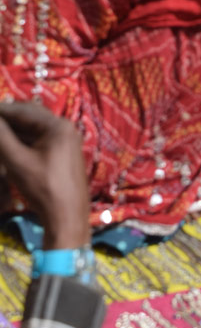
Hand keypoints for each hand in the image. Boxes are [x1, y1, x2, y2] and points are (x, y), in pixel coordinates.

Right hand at [0, 101, 89, 248]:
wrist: (67, 216)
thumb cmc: (44, 188)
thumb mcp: (18, 162)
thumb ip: (2, 138)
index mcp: (58, 125)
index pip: (23, 110)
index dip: (2, 111)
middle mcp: (65, 128)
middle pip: (30, 117)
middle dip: (8, 119)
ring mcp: (66, 140)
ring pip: (34, 129)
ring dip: (15, 130)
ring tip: (0, 134)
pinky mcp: (63, 153)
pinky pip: (40, 140)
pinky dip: (23, 141)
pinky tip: (9, 146)